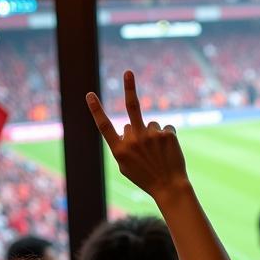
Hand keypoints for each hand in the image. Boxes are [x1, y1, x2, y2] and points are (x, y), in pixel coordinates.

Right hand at [87, 71, 188, 200]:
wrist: (170, 187)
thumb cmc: (145, 178)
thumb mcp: (126, 166)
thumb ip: (123, 146)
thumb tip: (127, 127)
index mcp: (120, 149)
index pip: (105, 126)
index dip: (96, 110)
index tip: (89, 94)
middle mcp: (134, 140)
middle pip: (132, 107)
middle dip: (129, 88)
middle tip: (128, 72)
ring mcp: (151, 136)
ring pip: (150, 124)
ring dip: (153, 135)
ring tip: (157, 153)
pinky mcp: (167, 134)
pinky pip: (165, 129)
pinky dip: (167, 138)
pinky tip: (168, 151)